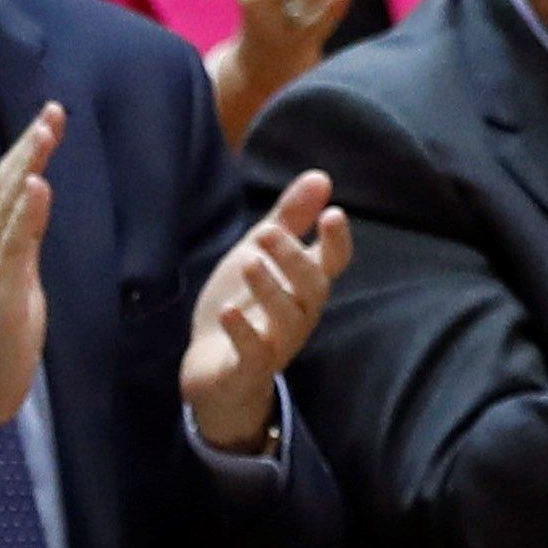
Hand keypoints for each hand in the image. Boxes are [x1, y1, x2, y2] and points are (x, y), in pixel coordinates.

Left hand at [181, 169, 347, 455]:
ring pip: (287, 320)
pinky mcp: (248, 370)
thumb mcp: (260, 254)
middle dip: (294, 260)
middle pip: (312, 289)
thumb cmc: (243, 306)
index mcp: (303, 286)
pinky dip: (243, 333)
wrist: (210, 369)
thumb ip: (290, 218)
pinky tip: (229, 312)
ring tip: (249, 262)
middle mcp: (298, 315)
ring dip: (270, 289)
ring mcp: (276, 345)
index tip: (334, 213)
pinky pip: (254, 354)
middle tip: (269, 232)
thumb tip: (321, 176)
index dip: (337, 242)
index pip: (333, 263)